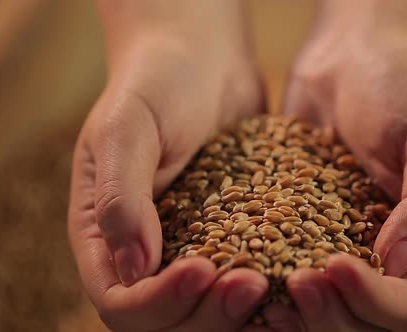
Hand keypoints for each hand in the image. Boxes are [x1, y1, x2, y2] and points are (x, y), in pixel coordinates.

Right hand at [67, 25, 268, 331]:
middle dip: (209, 313)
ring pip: (212, 310)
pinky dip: (272, 288)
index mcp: (105, 237)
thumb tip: (132, 270)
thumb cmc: (154, 84)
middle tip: (252, 283)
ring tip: (280, 284)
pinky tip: (300, 275)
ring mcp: (190, 248)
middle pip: (170, 321)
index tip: (201, 270)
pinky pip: (247, 277)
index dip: (158, 303)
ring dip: (243, 313)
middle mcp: (146, 252)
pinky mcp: (232, 237)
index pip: (121, 303)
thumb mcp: (125, 130)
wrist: (201, 60)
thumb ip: (120, 198)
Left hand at [268, 3, 406, 330]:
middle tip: (295, 283)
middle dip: (329, 314)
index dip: (376, 302)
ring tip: (259, 294)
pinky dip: (264, 282)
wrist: (356, 56)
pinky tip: (238, 272)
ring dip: (293, 312)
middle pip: (363, 320)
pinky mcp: (302, 229)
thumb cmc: (404, 87)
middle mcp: (388, 255)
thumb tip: (403, 264)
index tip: (336, 267)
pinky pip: (285, 268)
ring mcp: (344, 244)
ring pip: (321, 306)